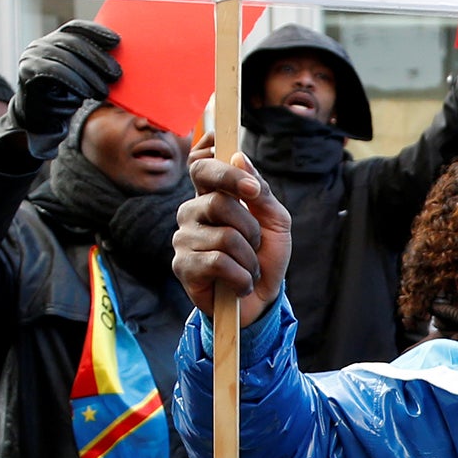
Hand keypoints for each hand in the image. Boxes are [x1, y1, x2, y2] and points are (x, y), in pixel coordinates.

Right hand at [14, 21, 120, 138]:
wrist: (38, 122)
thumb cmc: (63, 99)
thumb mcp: (80, 78)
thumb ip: (92, 65)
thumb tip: (119, 61)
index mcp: (53, 41)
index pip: (75, 28)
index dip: (96, 31)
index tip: (117, 41)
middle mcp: (40, 44)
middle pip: (73, 42)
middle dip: (97, 57)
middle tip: (116, 74)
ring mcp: (31, 56)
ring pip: (65, 57)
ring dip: (89, 75)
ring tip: (104, 91)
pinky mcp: (27, 72)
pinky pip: (54, 72)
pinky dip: (74, 82)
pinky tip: (86, 93)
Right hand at [174, 149, 292, 327]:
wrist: (261, 300)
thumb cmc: (265, 256)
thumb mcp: (275, 220)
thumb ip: (260, 190)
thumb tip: (239, 157)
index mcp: (212, 194)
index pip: (202, 165)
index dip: (224, 171)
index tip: (251, 189)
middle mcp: (192, 211)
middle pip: (218, 201)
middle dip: (251, 227)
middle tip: (256, 244)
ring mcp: (184, 238)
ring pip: (225, 237)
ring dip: (250, 258)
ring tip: (249, 268)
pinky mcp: (182, 266)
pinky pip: (219, 263)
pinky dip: (241, 277)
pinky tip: (240, 284)